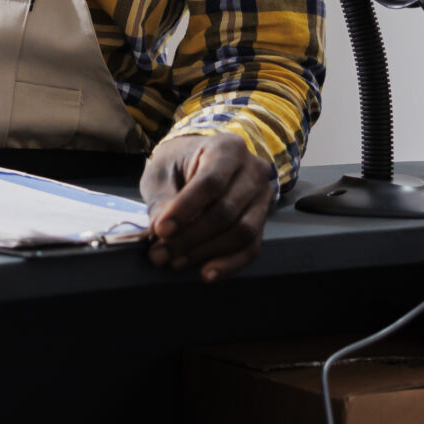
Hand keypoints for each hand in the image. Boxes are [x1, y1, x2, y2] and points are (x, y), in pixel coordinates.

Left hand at [139, 133, 274, 279]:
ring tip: (175, 263)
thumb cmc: (180, 163)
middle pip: (226, 212)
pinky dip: (228, 264)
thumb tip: (161, 232)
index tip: (160, 230)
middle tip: (160, 254)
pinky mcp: (263, 219)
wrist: (204, 160)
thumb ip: (162, 199)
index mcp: (227, 149)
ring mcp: (263, 196)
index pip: (210, 183)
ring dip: (207, 253)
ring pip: (242, 232)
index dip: (184, 210)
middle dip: (190, 238)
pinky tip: (206, 274)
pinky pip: (251, 247)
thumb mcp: (162, 171)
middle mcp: (253, 170)